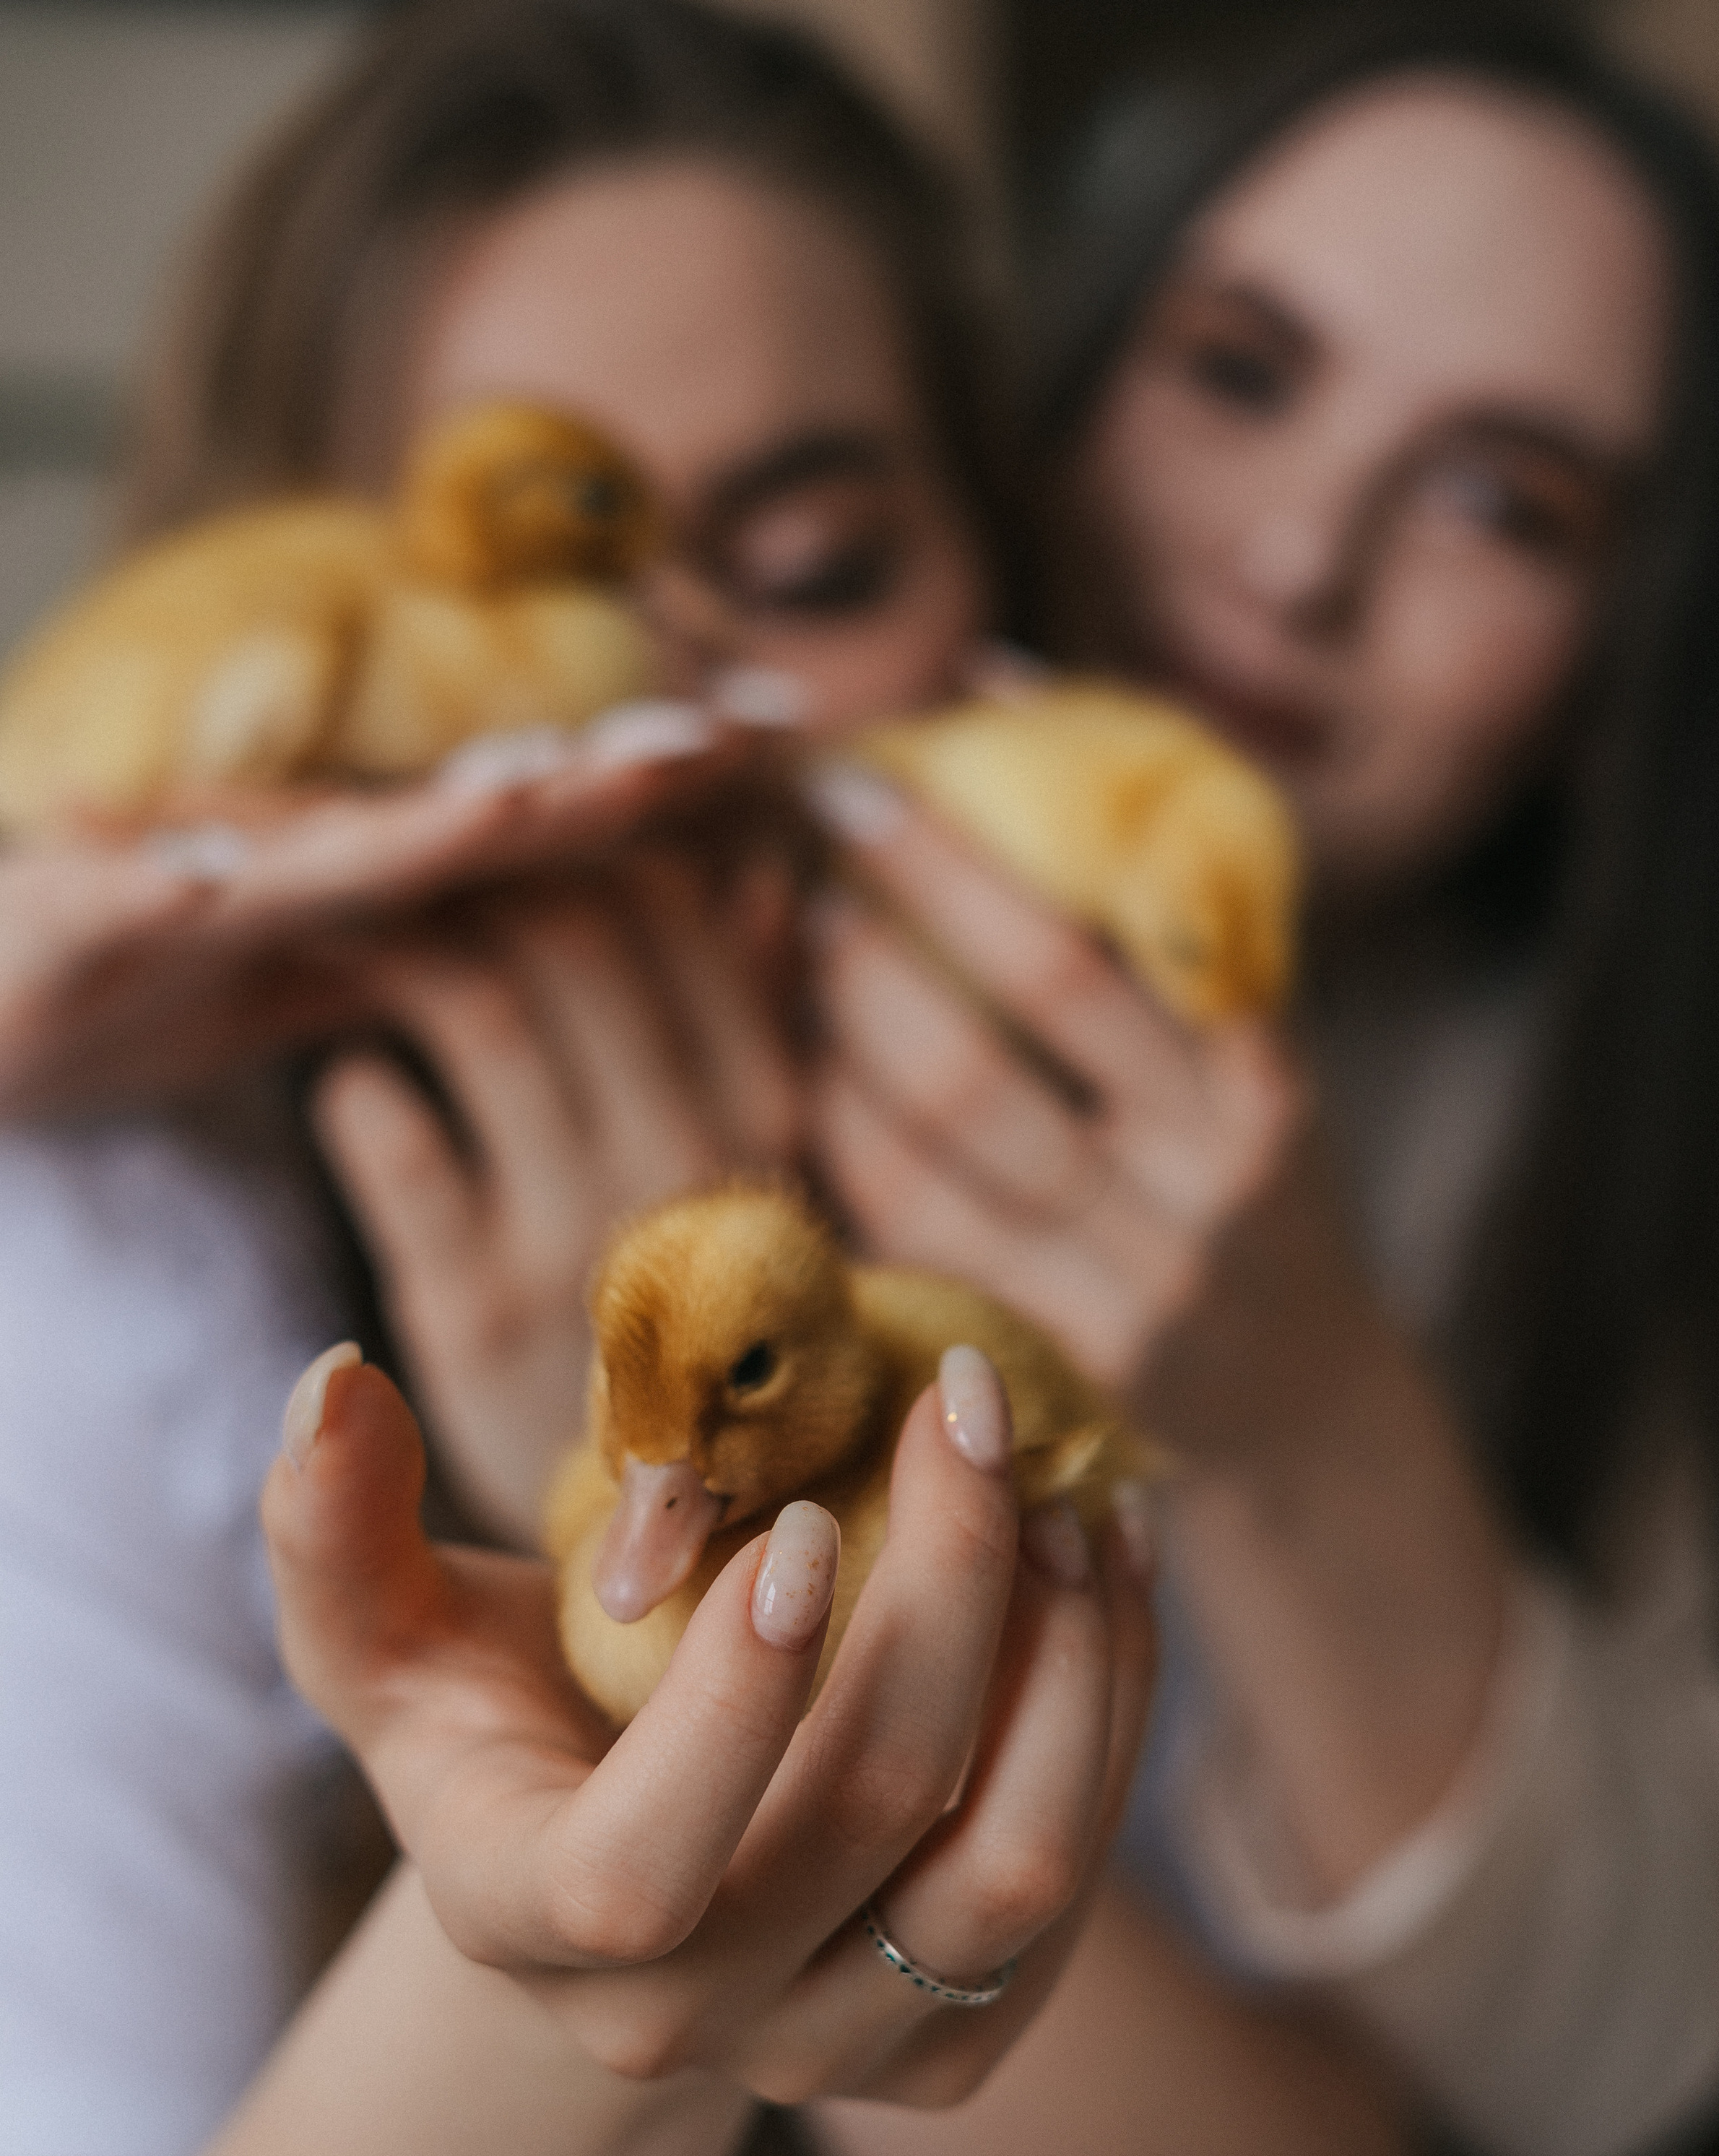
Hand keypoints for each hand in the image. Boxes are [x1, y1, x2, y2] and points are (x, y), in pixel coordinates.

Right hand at [0, 715, 777, 1118]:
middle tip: (722, 746)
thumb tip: (558, 954)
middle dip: (595, 784)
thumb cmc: (106, 987)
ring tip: (531, 798)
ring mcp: (178, 881)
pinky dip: (160, 882)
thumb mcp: (288, 985)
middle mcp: (287, 862)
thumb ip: (412, 958)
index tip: (786, 755)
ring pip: (317, 849)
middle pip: (464, 816)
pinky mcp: (59, 919)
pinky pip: (116, 901)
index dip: (651, 792)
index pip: (530, 831)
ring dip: (425, 824)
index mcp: (350, 884)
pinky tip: (213, 877)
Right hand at [261, 1345, 1155, 2108]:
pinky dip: (1112, 1717)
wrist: (615, 1872)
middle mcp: (680, 2025)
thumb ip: (336, 1528)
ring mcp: (830, 2055)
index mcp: (527, 1918)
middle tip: (973, 1412)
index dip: (735, 1708)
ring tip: (1067, 1493)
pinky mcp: (953, 2049)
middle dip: (951, 1585)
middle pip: (871, 1814)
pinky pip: (1075, 1891)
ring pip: (1012, 1869)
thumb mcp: (389, 1632)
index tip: (808, 1526)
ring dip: (1070, 1656)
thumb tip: (332, 1379)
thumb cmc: (499, 1716)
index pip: (636, 1871)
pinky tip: (1102, 1580)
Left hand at [310, 861, 803, 1540]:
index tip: (514, 818)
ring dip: (394, 939)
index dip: (575, 830)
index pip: (668, 905)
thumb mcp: (763, 1199)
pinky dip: (357, 1091)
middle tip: (401, 845)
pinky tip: (353, 1085)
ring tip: (351, 921)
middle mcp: (696, 1171)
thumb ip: (759, 1037)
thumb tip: (762, 879)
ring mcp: (582, 1239)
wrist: (683, 1581)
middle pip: (569, 930)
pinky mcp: (471, 1312)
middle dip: (469, 858)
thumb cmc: (719, 1371)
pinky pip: (391, 1138)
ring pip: (483, 1007)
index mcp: (776, 1127)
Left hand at [804, 782, 1373, 1461]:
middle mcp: (1200, 1196)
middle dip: (869, 949)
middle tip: (799, 871)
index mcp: (1260, 1092)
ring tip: (793, 954)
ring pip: (934, 1155)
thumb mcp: (1250, 1031)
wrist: (1310, 1401)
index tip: (859, 789)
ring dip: (836, 1045)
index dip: (949, 871)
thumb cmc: (1255, 1172)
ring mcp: (1125, 1293)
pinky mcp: (1058, 1365)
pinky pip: (917, 1237)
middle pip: (989, 1055)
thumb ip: (1147, 876)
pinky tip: (805, 1076)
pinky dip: (846, 1148)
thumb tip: (1000, 672)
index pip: (1082, 961)